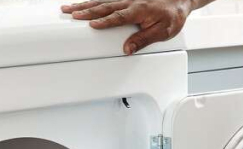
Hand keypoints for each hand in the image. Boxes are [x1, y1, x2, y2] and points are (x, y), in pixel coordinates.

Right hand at [61, 0, 193, 54]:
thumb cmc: (173, 15)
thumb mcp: (163, 32)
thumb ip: (143, 40)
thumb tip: (127, 50)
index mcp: (138, 10)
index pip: (116, 17)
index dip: (103, 21)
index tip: (90, 25)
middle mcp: (130, 1)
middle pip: (103, 6)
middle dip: (85, 10)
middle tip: (69, 13)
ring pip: (102, 0)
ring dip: (85, 4)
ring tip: (69, 8)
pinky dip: (94, 0)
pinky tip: (84, 3)